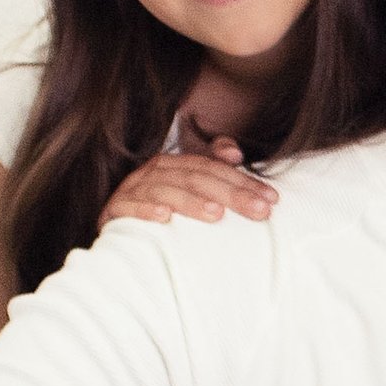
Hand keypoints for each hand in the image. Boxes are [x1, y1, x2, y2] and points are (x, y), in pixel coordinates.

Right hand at [100, 136, 277, 231]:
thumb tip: (235, 152)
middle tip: (260, 211)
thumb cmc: (157, 211)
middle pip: (196, 178)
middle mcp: (153, 173)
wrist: (114, 232)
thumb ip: (212, 168)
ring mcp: (131, 190)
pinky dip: (145, 211)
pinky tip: (164, 218)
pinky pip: (129, 208)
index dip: (243, 182)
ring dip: (191, 202)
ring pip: (165, 191)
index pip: (213, 168)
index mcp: (173, 164)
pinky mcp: (113, 211)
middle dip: (231, 194)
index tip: (272, 199)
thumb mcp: (187, 191)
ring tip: (217, 214)